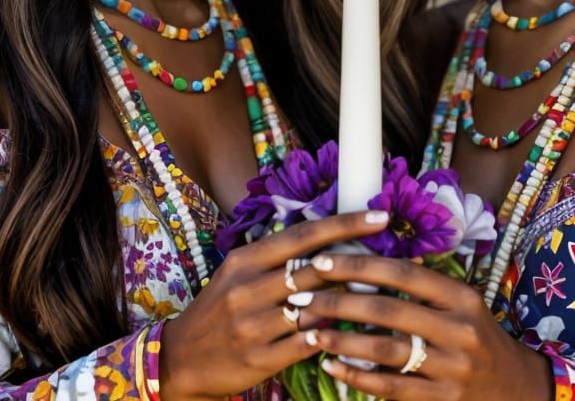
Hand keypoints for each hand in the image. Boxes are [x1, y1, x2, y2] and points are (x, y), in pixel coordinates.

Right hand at [158, 209, 389, 399]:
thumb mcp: (239, 273)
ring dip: (351, 301)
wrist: (179, 358)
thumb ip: (278, 258)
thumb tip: (328, 242)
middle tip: (395, 255)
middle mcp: (248, 288)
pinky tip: (354, 333)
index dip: (345, 224)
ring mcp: (253, 325)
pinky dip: (333, 337)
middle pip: (315, 268)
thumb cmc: (220, 308)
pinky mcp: (259, 359)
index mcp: (246, 260)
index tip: (379, 215)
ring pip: (317, 307)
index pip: (304, 234)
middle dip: (359, 261)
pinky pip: (307, 344)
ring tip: (383, 294)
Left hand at [294, 251, 552, 400]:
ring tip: (310, 331)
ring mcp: (451, 369)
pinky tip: (332, 366)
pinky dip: (357, 377)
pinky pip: (390, 388)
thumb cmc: (477, 336)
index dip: (360, 265)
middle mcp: (458, 330)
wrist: (515, 389)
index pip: (402, 273)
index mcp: (460, 296)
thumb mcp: (461, 303)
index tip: (323, 260)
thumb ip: (422, 284)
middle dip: (339, 301)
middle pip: (388, 310)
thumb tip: (369, 257)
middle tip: (302, 296)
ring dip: (341, 340)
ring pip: (385, 351)